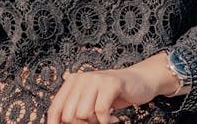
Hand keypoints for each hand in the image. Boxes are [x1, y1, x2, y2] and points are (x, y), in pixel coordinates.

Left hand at [47, 57, 174, 123]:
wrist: (141, 81)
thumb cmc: (113, 94)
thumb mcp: (90, 101)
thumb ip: (74, 110)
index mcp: (72, 82)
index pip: (55, 109)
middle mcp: (82, 78)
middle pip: (69, 116)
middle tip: (96, 121)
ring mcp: (96, 79)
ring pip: (83, 114)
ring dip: (96, 122)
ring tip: (105, 116)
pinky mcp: (111, 83)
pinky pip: (101, 111)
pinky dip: (107, 120)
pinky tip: (114, 117)